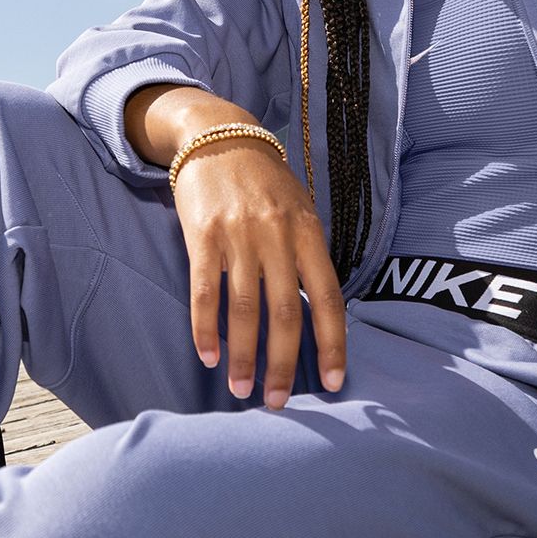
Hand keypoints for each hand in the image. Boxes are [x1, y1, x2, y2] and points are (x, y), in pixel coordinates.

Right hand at [172, 134, 347, 407]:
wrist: (219, 135)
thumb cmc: (265, 183)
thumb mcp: (300, 210)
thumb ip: (308, 257)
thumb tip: (317, 316)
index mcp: (309, 233)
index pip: (328, 298)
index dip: (333, 344)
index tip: (333, 383)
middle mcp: (277, 236)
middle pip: (284, 313)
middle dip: (283, 364)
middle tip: (278, 402)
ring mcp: (239, 236)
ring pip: (244, 309)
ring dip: (243, 356)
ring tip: (242, 389)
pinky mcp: (203, 235)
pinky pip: (205, 291)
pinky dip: (206, 328)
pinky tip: (208, 356)